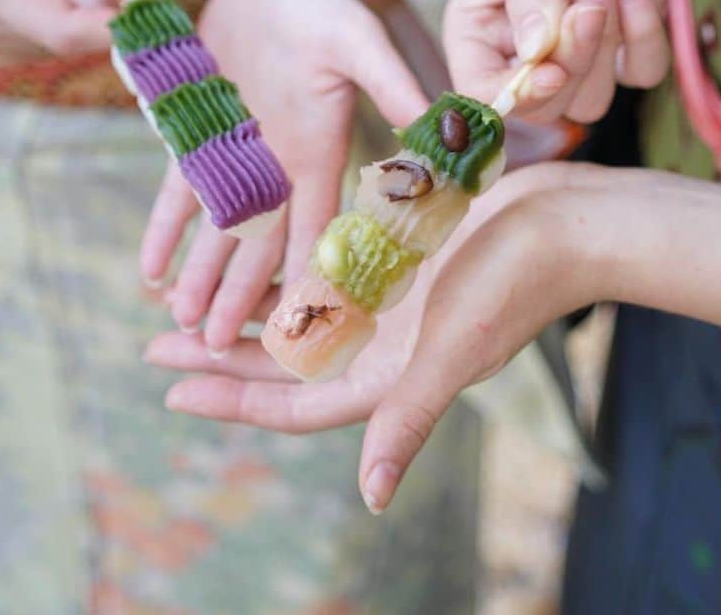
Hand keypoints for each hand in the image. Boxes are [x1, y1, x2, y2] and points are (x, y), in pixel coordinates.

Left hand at [139, 0, 428, 355]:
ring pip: (216, 227)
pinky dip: (164, 229)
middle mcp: (280, 166)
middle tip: (218, 342)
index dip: (307, 275)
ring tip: (180, 318)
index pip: (317, 228)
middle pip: (260, 242)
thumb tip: (433, 119)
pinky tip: (149, 270)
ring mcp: (238, 154)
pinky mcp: (201, 134)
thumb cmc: (327, 6)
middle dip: (240, 291)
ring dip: (199, 271)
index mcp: (320, 153)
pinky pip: (177, 190)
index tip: (297, 324)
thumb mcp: (358, 39)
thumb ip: (388, 80)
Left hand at [148, 163, 720, 514]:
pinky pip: (331, 271)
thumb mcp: (456, 350)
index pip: (296, 401)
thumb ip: (411, 416)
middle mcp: (385, 344)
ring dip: (251, 314)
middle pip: (287, 363)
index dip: (233, 399)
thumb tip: (371, 498)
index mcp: (392, 375)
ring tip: (194, 305)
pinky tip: (264, 258)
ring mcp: (392, 302)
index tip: (171, 388)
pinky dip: (292, 271)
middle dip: (221, 357)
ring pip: (303, 317)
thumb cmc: (516, 284)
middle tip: (154, 345)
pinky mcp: (400, 262)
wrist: (565, 221)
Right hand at [445, 0, 679, 123]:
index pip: (481, 93)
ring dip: (606, 39)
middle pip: (544, 106)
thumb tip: (533, 53)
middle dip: (573, 56)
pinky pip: (639, 72)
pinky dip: (643, 32)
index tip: (547, 69)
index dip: (514, 96)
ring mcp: (576, 54)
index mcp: (478, 29)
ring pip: (592, 100)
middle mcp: (521, 53)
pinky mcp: (625, 47)